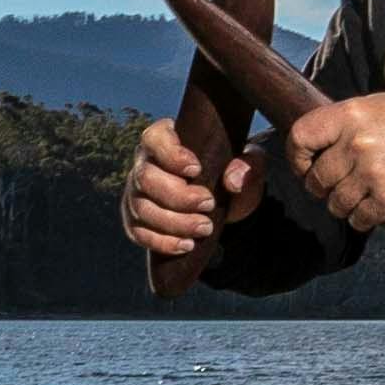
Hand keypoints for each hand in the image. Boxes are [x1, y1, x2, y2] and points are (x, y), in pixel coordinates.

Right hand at [121, 121, 259, 260]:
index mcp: (166, 140)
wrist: (222, 204)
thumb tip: (232, 180)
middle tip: (208, 204)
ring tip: (204, 228)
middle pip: (145, 178)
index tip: (196, 169)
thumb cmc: (230, 174)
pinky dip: (162, 242)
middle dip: (178, 196)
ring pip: (141, 208)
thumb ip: (248, 166)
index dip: (170, 155)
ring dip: (174, 222)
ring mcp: (136, 192)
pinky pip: (138, 232)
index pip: (154, 139)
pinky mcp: (136, 219)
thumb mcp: (249, 166)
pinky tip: (186, 245)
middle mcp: (145, 163)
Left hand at [287, 90, 384, 232]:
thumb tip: (316, 141)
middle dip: (321, 187)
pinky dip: (362, 218)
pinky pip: (358, 219)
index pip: (301, 136)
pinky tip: (373, 208)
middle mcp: (356, 144)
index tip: (303, 165)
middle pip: (317, 178)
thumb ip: (345, 121)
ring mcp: (371, 174)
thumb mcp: (379, 107)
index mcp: (351, 115)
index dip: (296, 156)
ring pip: (335, 203)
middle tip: (334, 186)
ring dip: (343, 205)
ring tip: (358, 197)